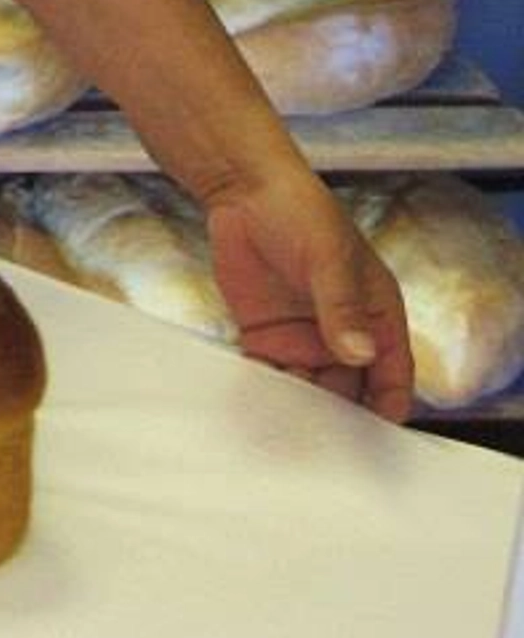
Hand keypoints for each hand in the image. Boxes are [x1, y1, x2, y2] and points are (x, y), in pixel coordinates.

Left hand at [202, 170, 413, 421]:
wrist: (245, 192)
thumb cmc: (301, 213)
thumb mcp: (328, 256)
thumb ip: (340, 306)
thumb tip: (358, 353)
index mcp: (376, 317)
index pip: (392, 375)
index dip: (387, 406)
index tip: (375, 435)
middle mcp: (343, 336)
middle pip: (348, 392)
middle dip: (337, 420)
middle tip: (322, 446)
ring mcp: (303, 338)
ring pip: (308, 389)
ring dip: (298, 410)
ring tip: (283, 434)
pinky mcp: (265, 336)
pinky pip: (269, 374)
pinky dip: (263, 392)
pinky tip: (253, 409)